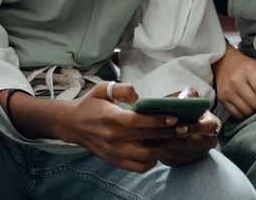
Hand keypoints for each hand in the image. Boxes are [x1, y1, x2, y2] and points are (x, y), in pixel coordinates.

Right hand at [59, 82, 182, 172]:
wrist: (72, 124)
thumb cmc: (90, 104)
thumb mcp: (103, 88)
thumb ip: (123, 89)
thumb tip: (140, 97)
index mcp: (112, 118)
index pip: (139, 122)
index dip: (158, 121)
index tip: (174, 117)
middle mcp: (114, 138)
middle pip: (147, 139)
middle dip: (168, 133)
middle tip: (183, 127)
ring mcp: (115, 152)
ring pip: (146, 156)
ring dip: (161, 148)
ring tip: (171, 138)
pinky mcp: (115, 161)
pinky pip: (138, 167)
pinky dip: (151, 161)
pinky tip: (155, 150)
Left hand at [150, 88, 220, 166]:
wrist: (176, 121)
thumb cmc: (183, 108)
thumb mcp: (187, 98)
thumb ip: (188, 96)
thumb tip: (183, 100)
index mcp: (212, 123)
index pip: (210, 127)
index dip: (196, 128)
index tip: (181, 127)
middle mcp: (209, 140)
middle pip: (199, 145)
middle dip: (181, 142)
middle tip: (165, 138)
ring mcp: (199, 153)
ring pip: (187, 155)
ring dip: (171, 150)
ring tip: (156, 142)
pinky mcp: (187, 160)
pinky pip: (178, 161)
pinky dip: (166, 156)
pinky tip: (155, 148)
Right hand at [214, 45, 255, 118]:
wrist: (223, 62)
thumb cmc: (244, 66)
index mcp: (248, 70)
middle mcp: (236, 80)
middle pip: (255, 102)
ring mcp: (227, 91)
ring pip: (247, 110)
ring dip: (255, 110)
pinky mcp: (222, 99)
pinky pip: (237, 114)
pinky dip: (245, 112)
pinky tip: (246, 104)